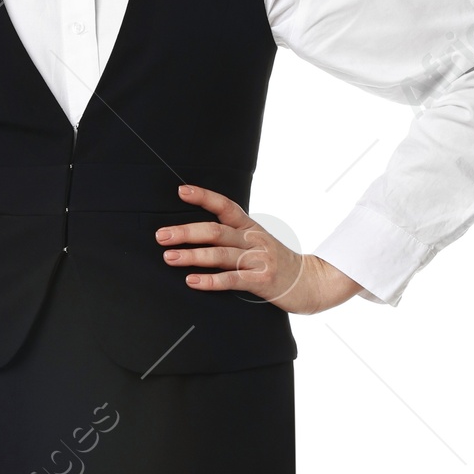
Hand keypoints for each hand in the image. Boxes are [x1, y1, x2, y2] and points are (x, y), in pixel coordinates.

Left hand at [156, 185, 361, 313]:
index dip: (203, 197)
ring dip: (191, 256)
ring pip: (220, 255)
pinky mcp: (262, 281)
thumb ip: (233, 237)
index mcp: (250, 227)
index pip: (225, 206)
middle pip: (215, 231)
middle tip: (161, 235)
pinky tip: (192, 281)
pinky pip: (232, 280)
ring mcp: (259, 259)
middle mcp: (253, 239)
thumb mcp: (258, 242)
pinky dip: (210, 281)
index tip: (181, 191)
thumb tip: (197, 234)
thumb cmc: (277, 264)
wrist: (312, 282)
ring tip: (168, 257)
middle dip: (185, 232)